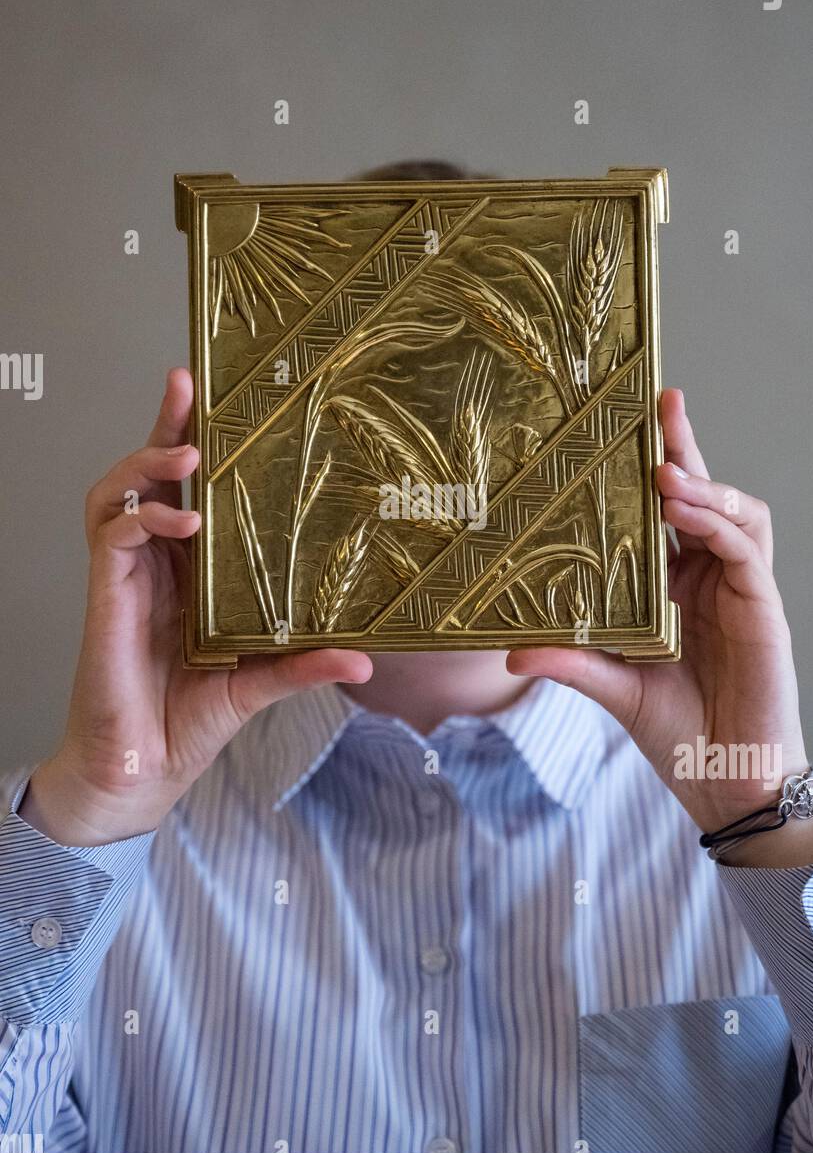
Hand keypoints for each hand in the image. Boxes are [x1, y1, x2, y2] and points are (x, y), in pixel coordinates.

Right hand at [23, 369, 371, 845]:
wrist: (144, 769)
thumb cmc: (190, 721)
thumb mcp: (260, 683)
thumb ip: (304, 664)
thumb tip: (364, 660)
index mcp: (191, 572)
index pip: (192, 490)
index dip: (199, 442)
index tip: (223, 399)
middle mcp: (158, 564)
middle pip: (152, 474)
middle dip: (166, 424)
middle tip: (188, 383)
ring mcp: (129, 576)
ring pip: (119, 493)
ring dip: (147, 461)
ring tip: (187, 449)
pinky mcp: (108, 597)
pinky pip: (113, 537)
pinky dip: (143, 518)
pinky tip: (181, 519)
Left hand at [508, 389, 812, 866]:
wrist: (724, 781)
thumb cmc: (676, 730)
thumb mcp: (612, 688)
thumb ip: (572, 661)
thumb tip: (509, 653)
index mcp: (671, 585)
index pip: (662, 511)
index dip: (652, 465)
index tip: (626, 420)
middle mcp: (705, 576)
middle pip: (700, 495)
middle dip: (682, 447)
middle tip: (660, 404)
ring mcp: (738, 587)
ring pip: (734, 512)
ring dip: (702, 484)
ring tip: (664, 469)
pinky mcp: (763, 606)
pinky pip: (745, 550)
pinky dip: (719, 523)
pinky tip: (688, 511)